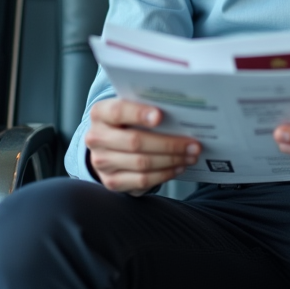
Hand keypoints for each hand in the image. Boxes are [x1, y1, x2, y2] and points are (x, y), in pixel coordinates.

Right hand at [85, 98, 200, 195]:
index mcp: (100, 113)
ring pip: (141, 163)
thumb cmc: (127, 121)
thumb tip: (181, 111)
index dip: (139, 114)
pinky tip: (178, 167)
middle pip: (135, 141)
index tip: (160, 116)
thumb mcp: (131, 108)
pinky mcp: (111, 182)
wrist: (108, 145)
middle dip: (169, 143)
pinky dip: (164, 174)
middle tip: (193, 144)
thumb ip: (147, 106)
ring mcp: (101, 162)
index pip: (118, 112)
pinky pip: (142, 181)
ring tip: (190, 156)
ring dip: (171, 160)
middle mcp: (96, 138)